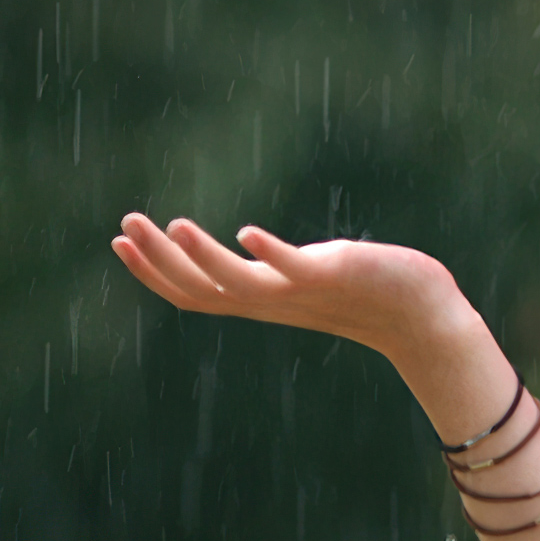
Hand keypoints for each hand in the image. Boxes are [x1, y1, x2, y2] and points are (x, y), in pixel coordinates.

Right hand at [110, 213, 474, 364]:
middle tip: (123, 226)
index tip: (119, 243)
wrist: (421, 316)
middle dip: (158, 260)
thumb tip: (253, 251)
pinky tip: (246, 232)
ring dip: (200, 257)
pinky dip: (269, 253)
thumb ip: (276, 270)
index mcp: (263, 300)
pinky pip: (293, 268)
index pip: (194, 293)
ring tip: (171, 224)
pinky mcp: (332, 275)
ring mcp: (300, 291)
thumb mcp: (307, 278)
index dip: (154, 272)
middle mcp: (273, 301)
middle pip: (200, 289)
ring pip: (237, 284)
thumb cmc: (366, 292)